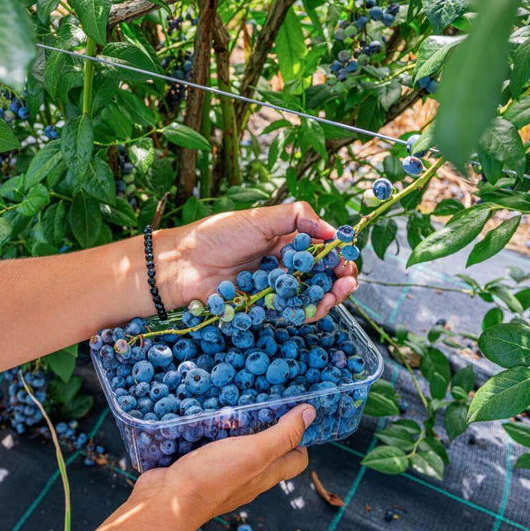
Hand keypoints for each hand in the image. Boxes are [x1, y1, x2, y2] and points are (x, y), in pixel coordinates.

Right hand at [132, 403, 315, 523]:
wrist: (166, 501)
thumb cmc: (213, 477)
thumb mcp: (255, 452)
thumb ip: (282, 435)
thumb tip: (311, 414)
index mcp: (265, 476)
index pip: (296, 460)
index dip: (301, 438)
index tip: (294, 413)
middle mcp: (246, 478)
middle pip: (266, 452)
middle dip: (268, 426)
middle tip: (262, 399)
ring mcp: (220, 475)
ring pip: (235, 449)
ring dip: (235, 427)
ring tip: (232, 402)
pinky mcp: (196, 469)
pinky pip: (208, 448)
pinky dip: (209, 432)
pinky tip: (203, 417)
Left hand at [153, 202, 358, 321]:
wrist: (182, 264)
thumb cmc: (216, 235)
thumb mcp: (259, 217)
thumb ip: (297, 218)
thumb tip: (333, 230)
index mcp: (284, 239)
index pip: (321, 248)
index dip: (338, 255)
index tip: (347, 259)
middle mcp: (282, 264)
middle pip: (321, 275)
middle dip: (339, 280)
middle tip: (347, 283)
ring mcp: (274, 288)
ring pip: (310, 296)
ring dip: (327, 298)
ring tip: (333, 296)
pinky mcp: (263, 308)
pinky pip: (290, 313)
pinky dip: (306, 312)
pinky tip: (314, 308)